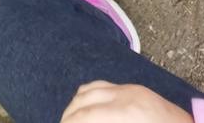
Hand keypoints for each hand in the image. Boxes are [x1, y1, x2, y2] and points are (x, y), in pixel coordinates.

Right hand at [61, 81, 191, 121]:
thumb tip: (83, 121)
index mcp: (127, 113)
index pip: (86, 115)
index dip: (69, 122)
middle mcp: (126, 95)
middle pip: (83, 100)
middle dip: (68, 115)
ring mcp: (130, 88)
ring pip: (89, 89)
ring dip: (74, 104)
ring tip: (68, 119)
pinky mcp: (135, 88)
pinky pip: (101, 85)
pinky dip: (87, 95)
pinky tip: (83, 108)